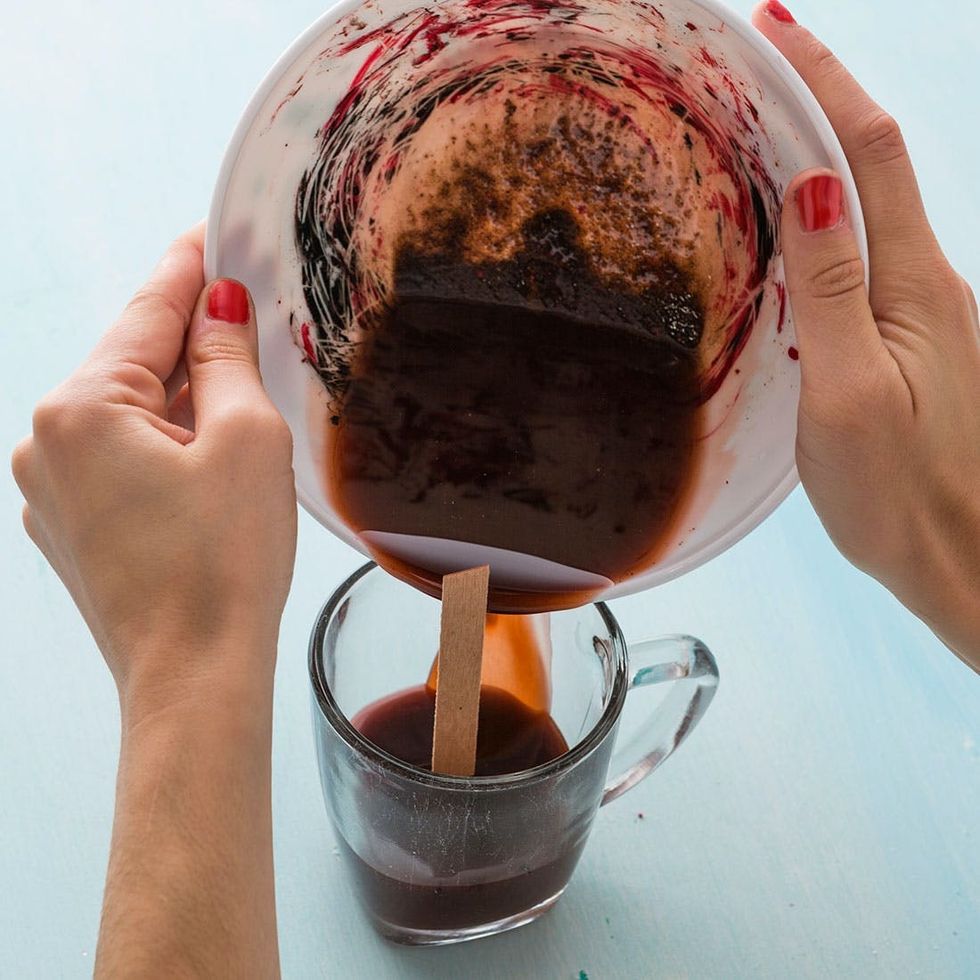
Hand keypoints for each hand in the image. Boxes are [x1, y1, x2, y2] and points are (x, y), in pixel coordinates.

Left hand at [12, 224, 293, 975]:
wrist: (194, 675)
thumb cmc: (223, 561)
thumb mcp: (245, 437)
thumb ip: (227, 357)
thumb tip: (219, 304)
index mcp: (82, 408)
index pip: (145, 313)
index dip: (187, 268)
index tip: (209, 233)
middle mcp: (47, 443)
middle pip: (133, 363)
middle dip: (190, 339)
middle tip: (244, 311)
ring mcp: (51, 492)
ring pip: (127, 414)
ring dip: (182, 397)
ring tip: (239, 392)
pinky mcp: (72, 529)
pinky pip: (119, 459)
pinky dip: (163, 443)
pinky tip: (208, 453)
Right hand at [754, 3, 979, 669]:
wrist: (963, 558)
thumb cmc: (901, 495)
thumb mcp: (849, 397)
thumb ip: (833, 292)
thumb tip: (811, 190)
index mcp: (912, 285)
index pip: (869, 153)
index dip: (824, 80)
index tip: (775, 25)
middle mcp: (925, 282)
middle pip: (874, 162)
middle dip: (819, 95)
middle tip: (756, 59)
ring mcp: (920, 311)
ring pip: (870, 205)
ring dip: (820, 149)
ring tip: (760, 122)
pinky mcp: (906, 340)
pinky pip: (864, 252)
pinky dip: (824, 212)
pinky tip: (789, 222)